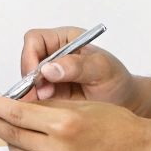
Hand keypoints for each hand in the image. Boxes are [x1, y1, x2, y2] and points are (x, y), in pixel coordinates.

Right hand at [19, 26, 139, 107]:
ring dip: (32, 93)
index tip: (36, 77)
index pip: (34, 40)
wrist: (125, 103)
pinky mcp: (47, 93)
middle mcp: (54, 54)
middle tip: (42, 96)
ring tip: (50, 104)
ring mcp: (49, 75)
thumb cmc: (117, 81)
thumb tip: (49, 68)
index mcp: (65, 40)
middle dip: (30, 80)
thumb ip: (77, 66)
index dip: (30, 57)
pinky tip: (48, 111)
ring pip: (26, 81)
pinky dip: (35, 104)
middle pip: (26, 61)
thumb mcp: (102, 70)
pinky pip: (31, 96)